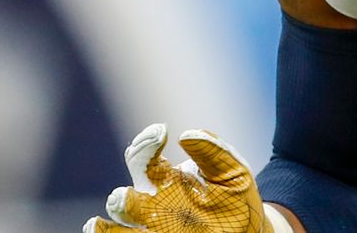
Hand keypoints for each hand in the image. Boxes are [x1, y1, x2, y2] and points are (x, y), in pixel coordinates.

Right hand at [85, 123, 269, 232]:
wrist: (251, 229)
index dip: (146, 143)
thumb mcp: (232, 171)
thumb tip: (186, 135)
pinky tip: (105, 230)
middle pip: (128, 195)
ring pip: (125, 220)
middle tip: (124, 195)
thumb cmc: (237, 196)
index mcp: (167, 177)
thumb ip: (212, 152)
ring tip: (111, 210)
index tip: (159, 133)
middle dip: (123, 195)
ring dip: (115, 218)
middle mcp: (155, 201)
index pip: (145, 157)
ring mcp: (156, 224)